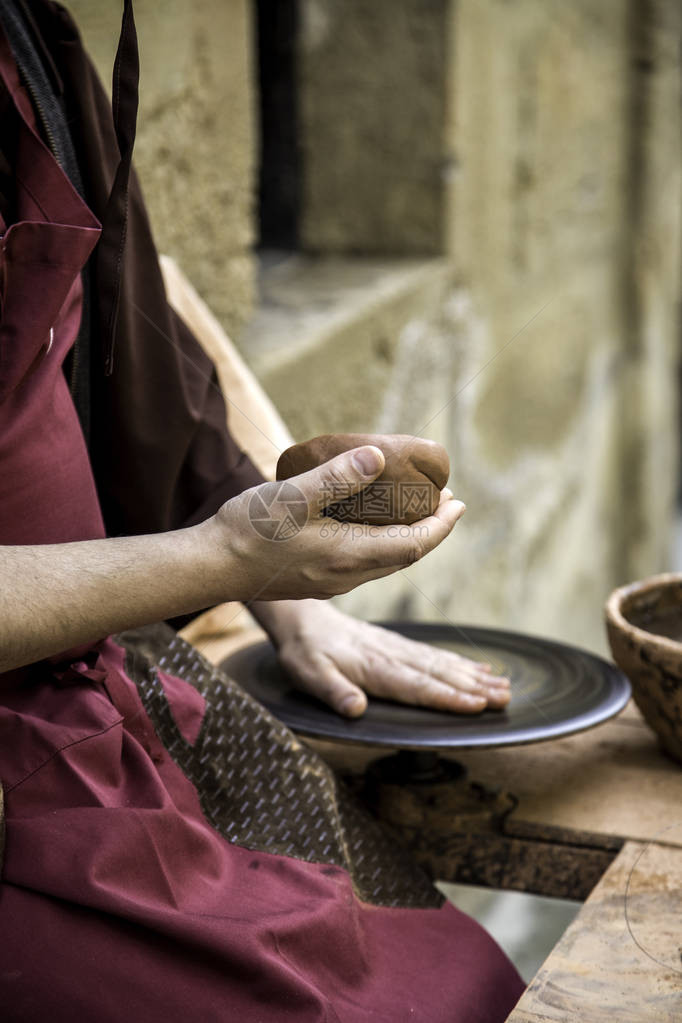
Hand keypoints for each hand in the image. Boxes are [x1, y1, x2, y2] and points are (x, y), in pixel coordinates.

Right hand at [204, 446, 465, 603]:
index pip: (413, 545)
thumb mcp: (292, 496)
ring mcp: (329, 582)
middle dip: (430, 528)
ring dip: (406, 536)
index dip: (441, 526)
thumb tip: (380, 457)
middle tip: (443, 498)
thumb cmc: (247, 530)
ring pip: (383, 562)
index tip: (459, 502)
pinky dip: (380, 542)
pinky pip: (363, 563)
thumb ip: (336, 478)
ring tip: (414, 508)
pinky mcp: (314, 580)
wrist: (208, 567)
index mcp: (347, 557)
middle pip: (404, 556)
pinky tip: (369, 522)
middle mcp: (345, 576)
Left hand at [253, 600, 511, 716]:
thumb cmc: (306, 653)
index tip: (476, 705)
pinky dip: (461, 663)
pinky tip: (481, 670)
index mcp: (375, 667)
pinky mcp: (400, 646)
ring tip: (505, 687)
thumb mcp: (309, 674)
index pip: (417, 685)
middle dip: (474, 688)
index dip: (447, 697)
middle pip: (439, 674)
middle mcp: (393, 656)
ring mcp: (399, 649)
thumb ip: (333, 692)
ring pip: (443, 664)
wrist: (304, 620)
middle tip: (505, 698)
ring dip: (475, 677)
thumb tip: (355, 709)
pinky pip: (436, 655)